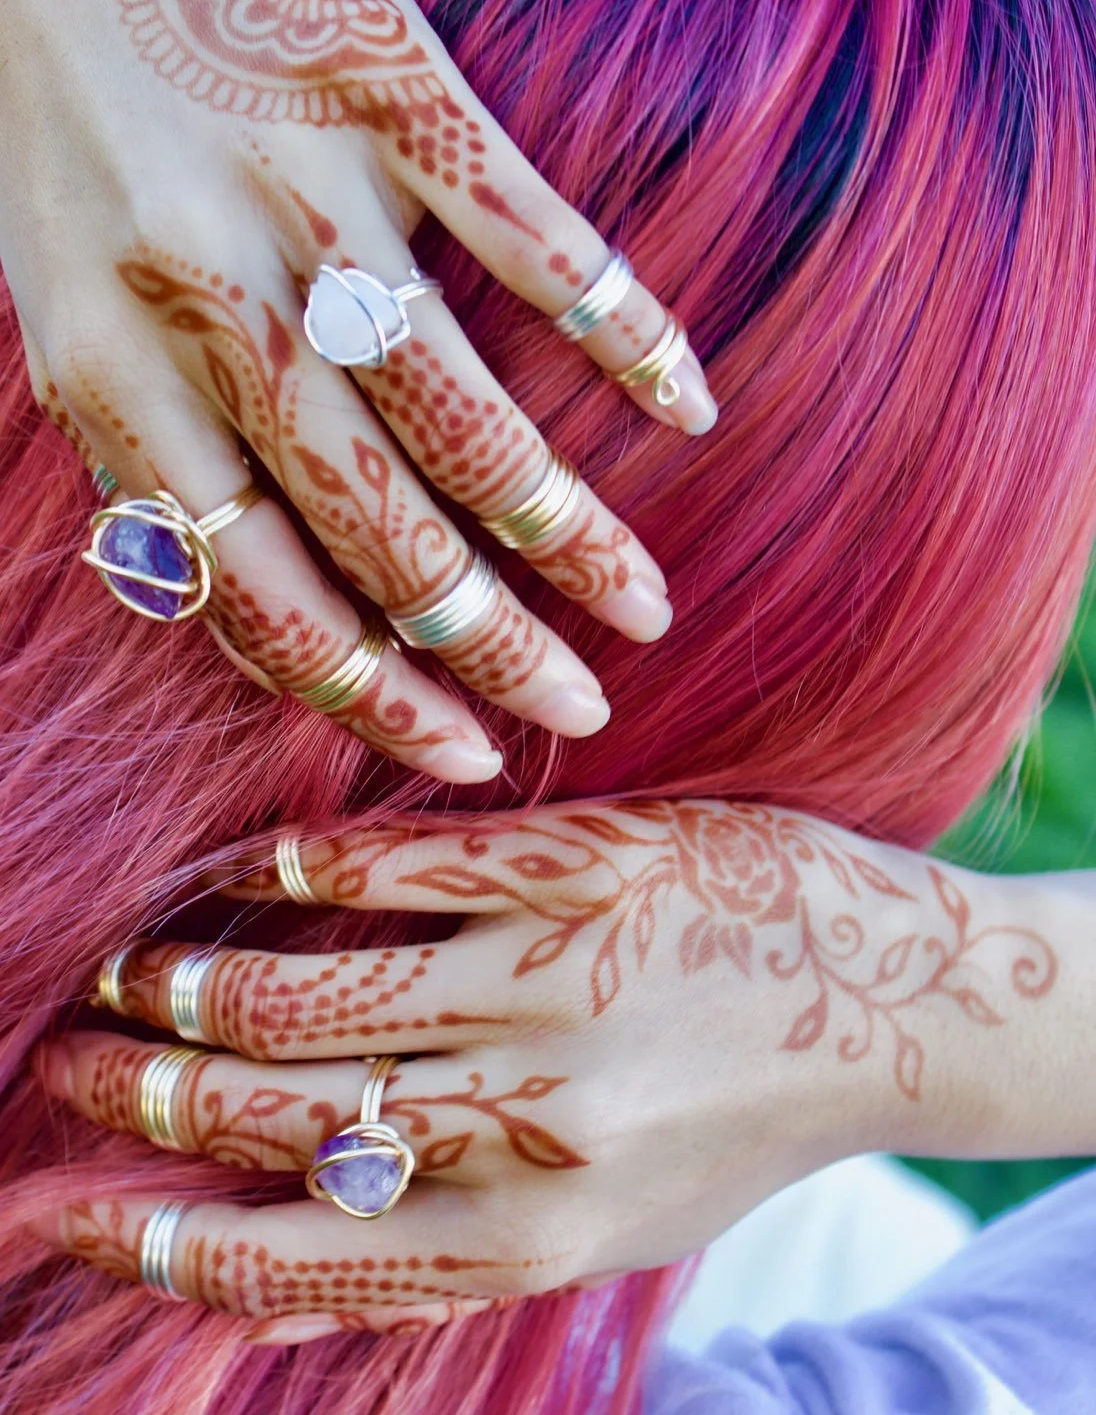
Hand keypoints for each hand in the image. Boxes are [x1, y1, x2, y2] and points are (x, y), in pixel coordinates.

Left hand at [0, 0, 714, 782]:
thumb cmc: (56, 145)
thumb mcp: (68, 326)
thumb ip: (155, 468)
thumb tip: (262, 625)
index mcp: (119, 384)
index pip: (264, 596)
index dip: (375, 698)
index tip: (468, 753)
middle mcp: (215, 309)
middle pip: (384, 531)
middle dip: (492, 645)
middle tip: (584, 704)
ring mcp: (309, 196)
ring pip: (466, 413)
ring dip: (569, 528)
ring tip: (642, 597)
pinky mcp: (391, 85)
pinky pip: (531, 234)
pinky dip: (619, 327)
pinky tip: (684, 402)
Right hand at [31, 801, 1071, 1341]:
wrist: (898, 1006)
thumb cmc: (731, 1122)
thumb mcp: (602, 1232)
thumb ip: (441, 1257)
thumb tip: (265, 1296)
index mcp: (535, 1238)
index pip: (295, 1258)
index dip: (157, 1244)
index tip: (72, 1210)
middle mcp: (537, 1124)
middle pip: (280, 1120)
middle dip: (145, 1099)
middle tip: (70, 1066)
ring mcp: (560, 984)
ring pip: (313, 996)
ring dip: (192, 986)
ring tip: (133, 974)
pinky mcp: (589, 867)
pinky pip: (400, 867)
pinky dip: (297, 873)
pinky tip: (249, 872)